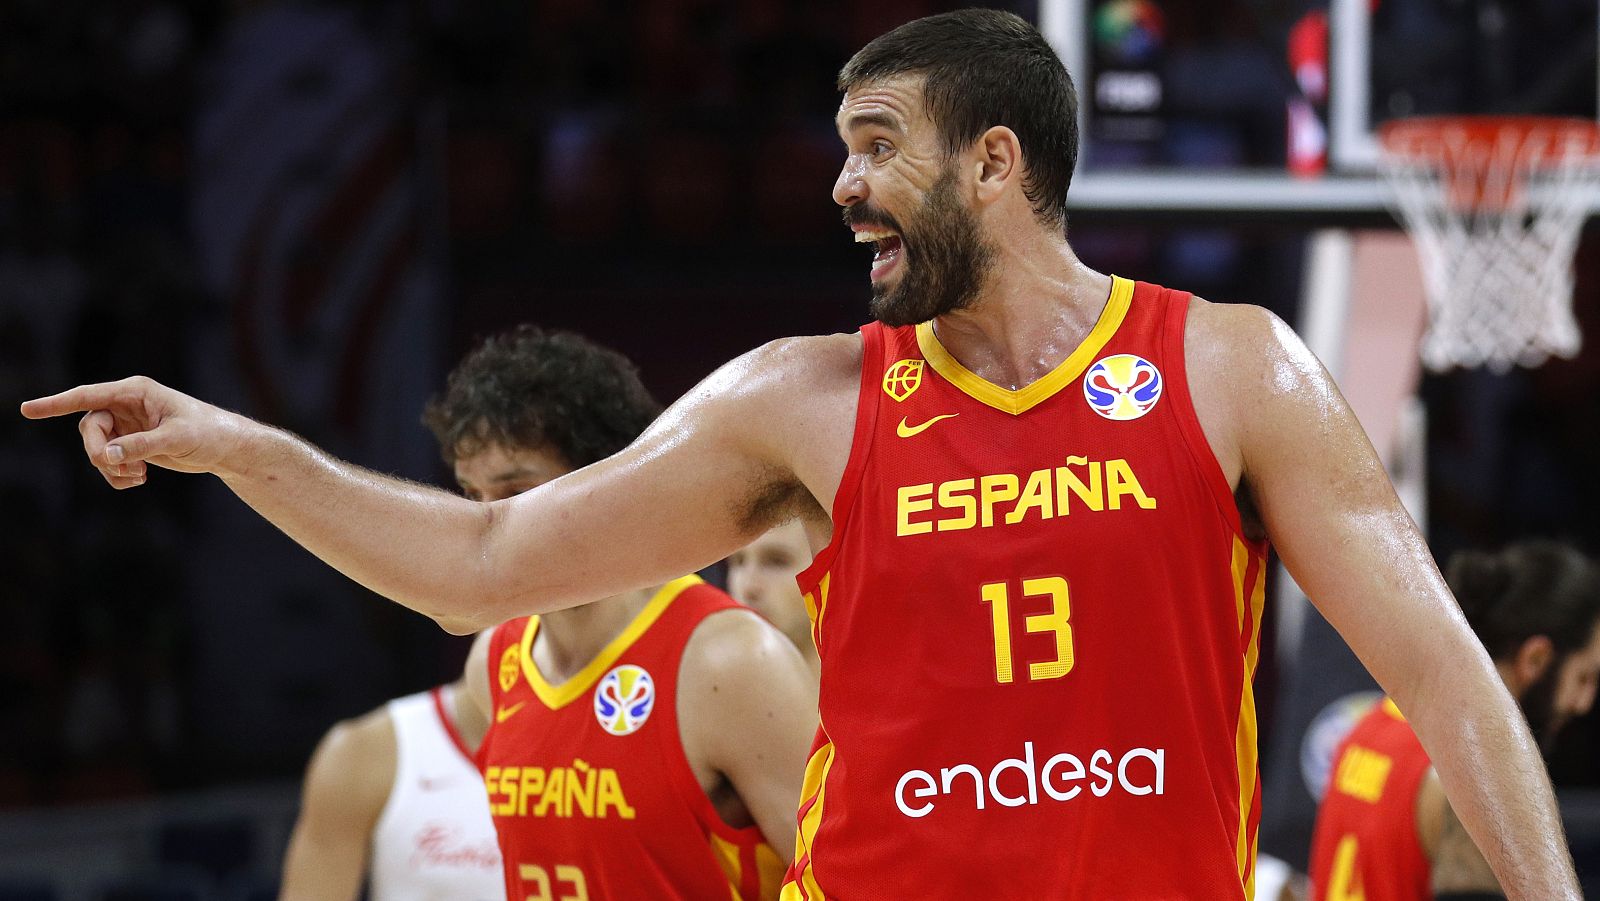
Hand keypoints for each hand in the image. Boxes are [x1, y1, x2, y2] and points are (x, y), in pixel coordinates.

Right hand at [20, 376, 250, 488]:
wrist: (225, 448)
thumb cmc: (207, 433)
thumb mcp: (176, 439)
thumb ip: (141, 446)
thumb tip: (107, 456)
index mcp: (135, 391)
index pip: (87, 396)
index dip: (56, 403)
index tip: (27, 410)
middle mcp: (126, 405)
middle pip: (89, 428)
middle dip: (98, 453)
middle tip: (121, 470)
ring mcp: (126, 424)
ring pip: (97, 448)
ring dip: (111, 468)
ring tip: (138, 477)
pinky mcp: (130, 443)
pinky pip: (108, 461)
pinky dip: (117, 474)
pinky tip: (139, 480)